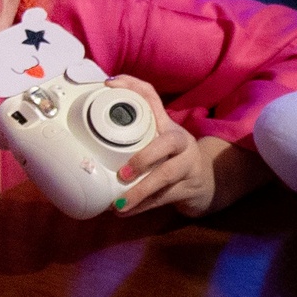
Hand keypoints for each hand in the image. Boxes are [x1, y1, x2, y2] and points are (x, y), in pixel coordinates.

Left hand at [110, 83, 267, 216]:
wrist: (207, 182)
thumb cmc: (172, 159)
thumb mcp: (158, 142)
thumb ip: (133, 135)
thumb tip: (90, 134)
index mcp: (167, 125)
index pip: (152, 96)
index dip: (132, 86)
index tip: (109, 85)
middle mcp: (181, 141)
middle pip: (168, 142)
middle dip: (144, 157)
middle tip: (122, 173)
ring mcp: (188, 166)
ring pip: (166, 176)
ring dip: (141, 190)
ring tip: (119, 203)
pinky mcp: (190, 188)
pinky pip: (163, 198)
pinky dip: (142, 206)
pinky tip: (125, 211)